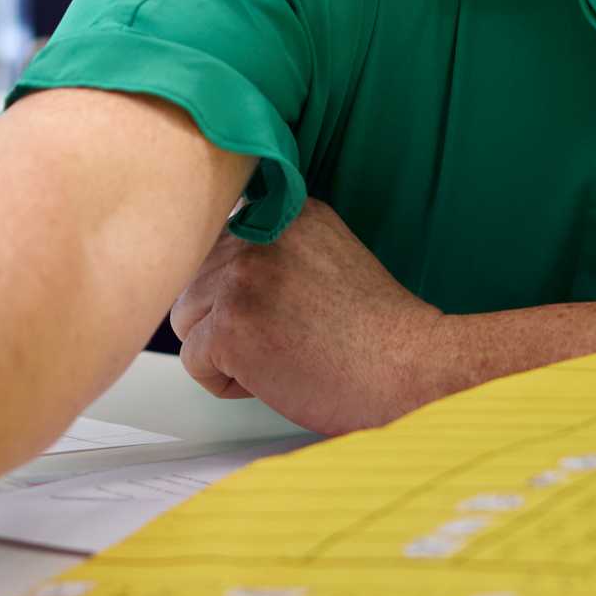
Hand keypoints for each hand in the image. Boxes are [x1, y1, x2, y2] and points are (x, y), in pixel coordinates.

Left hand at [169, 199, 453, 435]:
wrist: (409, 369)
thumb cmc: (377, 333)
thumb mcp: (328, 257)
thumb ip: (278, 249)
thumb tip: (221, 266)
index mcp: (286, 212)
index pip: (218, 243)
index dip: (240, 289)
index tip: (275, 308)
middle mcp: (259, 233)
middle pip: (195, 279)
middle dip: (226, 319)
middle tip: (282, 339)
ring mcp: (242, 277)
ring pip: (186, 319)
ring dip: (222, 349)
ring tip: (278, 356)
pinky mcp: (231, 325)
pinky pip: (193, 362)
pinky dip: (225, 383)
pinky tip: (274, 377)